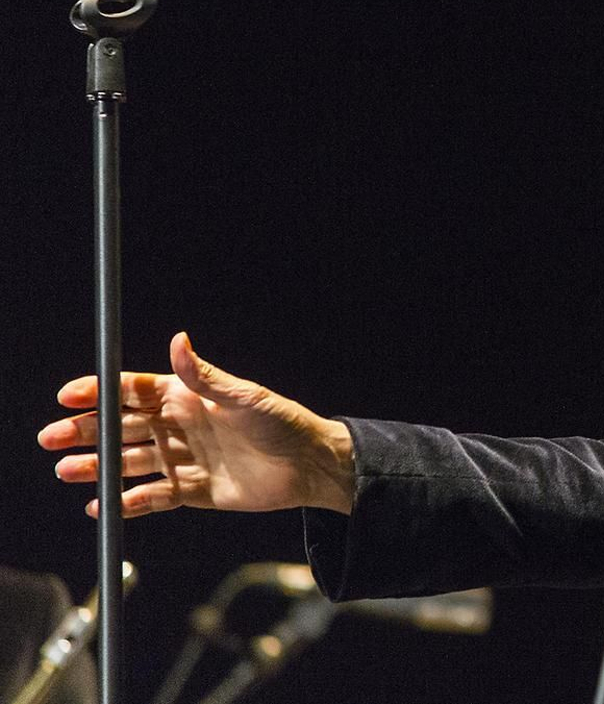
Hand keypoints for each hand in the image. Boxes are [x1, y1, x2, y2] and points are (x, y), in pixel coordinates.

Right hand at [38, 333, 354, 517]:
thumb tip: (178, 340)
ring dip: (96, 467)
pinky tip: (101, 506)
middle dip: (86, 431)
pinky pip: (152, 496)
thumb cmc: (283, 423)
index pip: (133, 391)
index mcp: (189, 397)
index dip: (100, 393)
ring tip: (66, 471)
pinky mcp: (193, 490)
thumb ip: (204, 376)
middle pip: (122, 427)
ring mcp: (185, 459)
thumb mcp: (243, 397)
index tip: (68, 396)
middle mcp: (181, 426)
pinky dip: (127, 502)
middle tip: (50, 438)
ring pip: (129, 463)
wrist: (310, 467)